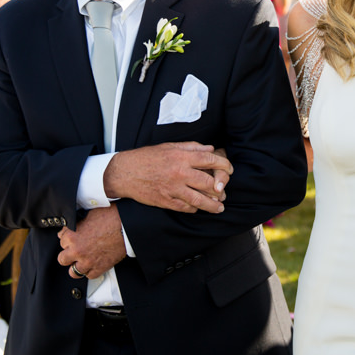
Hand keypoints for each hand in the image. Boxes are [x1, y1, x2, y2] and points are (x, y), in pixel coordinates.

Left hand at [56, 206, 125, 279]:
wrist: (126, 227)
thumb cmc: (111, 218)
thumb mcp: (90, 215)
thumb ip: (80, 223)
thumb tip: (77, 224)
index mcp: (73, 236)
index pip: (60, 239)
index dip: (66, 237)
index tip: (70, 237)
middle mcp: (77, 251)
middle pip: (62, 259)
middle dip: (67, 254)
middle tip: (73, 250)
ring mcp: (88, 261)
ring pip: (73, 272)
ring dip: (76, 266)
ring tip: (81, 261)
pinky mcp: (99, 268)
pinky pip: (89, 275)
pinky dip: (90, 271)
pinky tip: (93, 264)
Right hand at [103, 142, 231, 213]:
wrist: (125, 173)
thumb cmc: (147, 157)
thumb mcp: (169, 146)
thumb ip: (191, 147)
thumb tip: (210, 148)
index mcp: (181, 157)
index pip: (210, 160)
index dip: (224, 165)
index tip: (229, 169)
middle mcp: (179, 173)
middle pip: (208, 183)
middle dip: (220, 188)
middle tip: (224, 191)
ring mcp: (173, 189)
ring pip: (200, 200)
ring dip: (212, 205)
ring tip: (219, 207)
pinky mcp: (166, 201)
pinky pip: (186, 207)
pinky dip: (195, 208)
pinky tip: (198, 207)